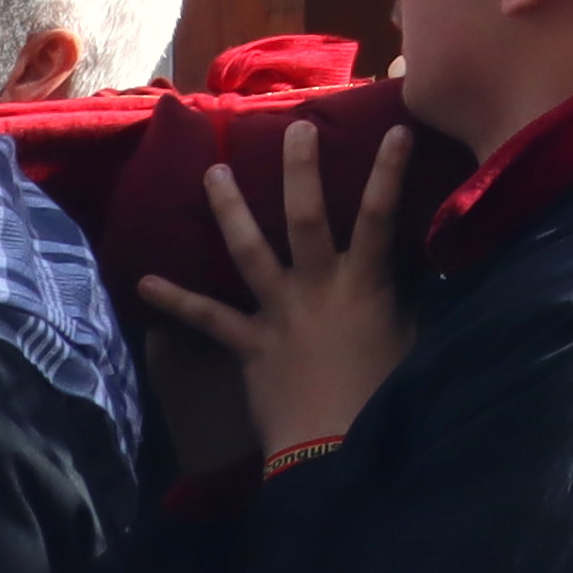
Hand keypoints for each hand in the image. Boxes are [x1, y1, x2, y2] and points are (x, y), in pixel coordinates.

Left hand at [138, 117, 415, 459]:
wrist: (332, 445)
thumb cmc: (382, 392)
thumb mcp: (411, 337)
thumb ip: (411, 297)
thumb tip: (426, 267)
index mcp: (363, 282)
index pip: (379, 216)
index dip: (388, 171)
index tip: (395, 127)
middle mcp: (316, 286)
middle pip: (306, 217)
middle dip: (300, 170)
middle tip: (294, 127)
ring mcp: (278, 312)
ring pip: (250, 252)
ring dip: (231, 211)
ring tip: (212, 173)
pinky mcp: (249, 344)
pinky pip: (208, 319)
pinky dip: (175, 301)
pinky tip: (145, 281)